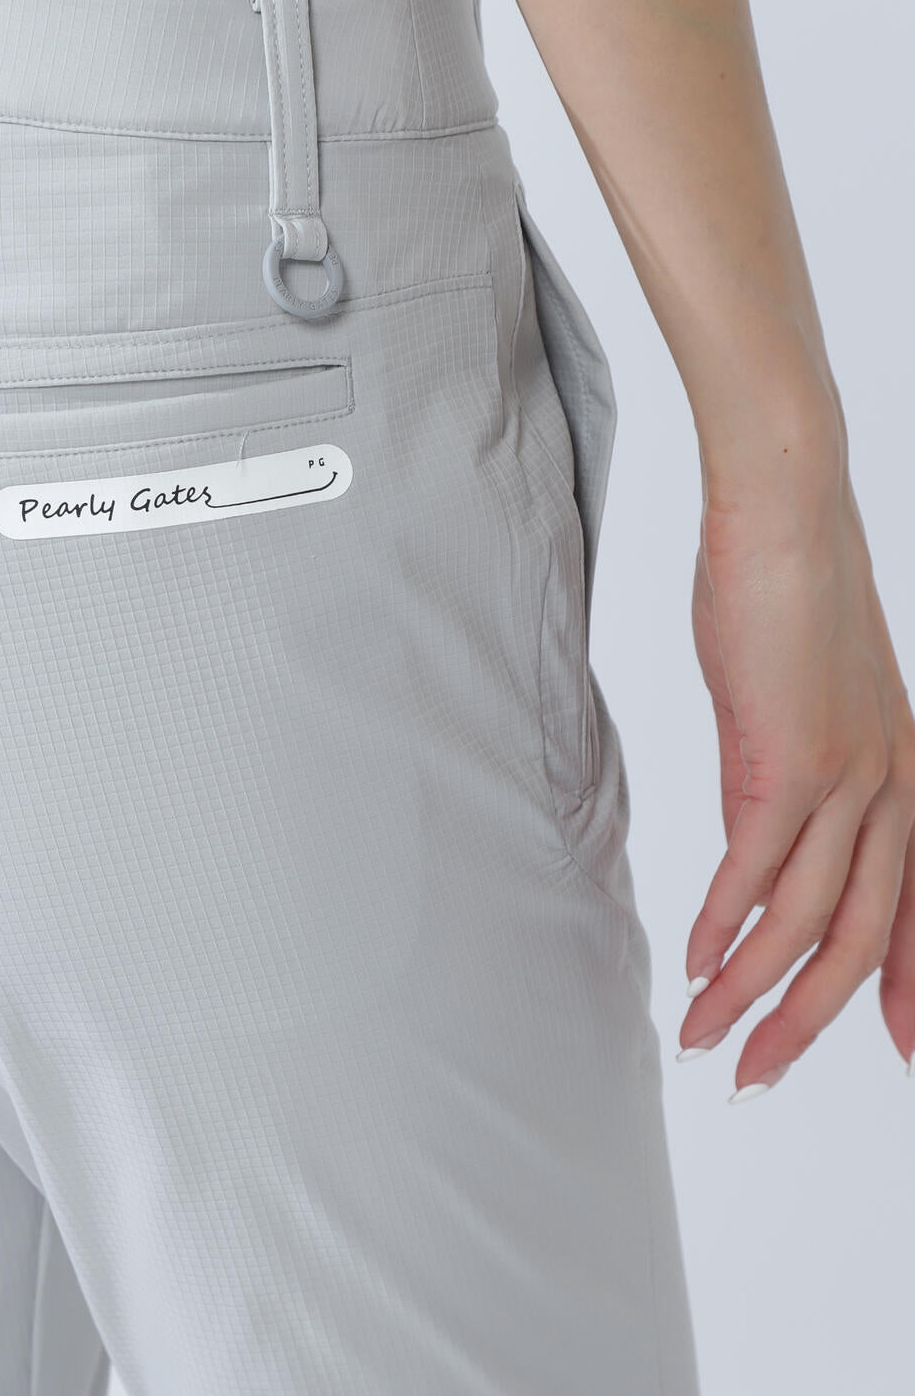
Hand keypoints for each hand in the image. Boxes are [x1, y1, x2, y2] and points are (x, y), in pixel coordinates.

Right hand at [678, 470, 914, 1098]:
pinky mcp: (789, 757)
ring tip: (703, 1036)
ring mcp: (847, 777)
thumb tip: (752, 844)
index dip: (909, 984)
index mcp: (904, 778)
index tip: (903, 1048)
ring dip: (751, 991)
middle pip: (860, 937)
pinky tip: (697, 961)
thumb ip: (781, 780)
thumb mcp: (796, 706)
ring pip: (807, 919)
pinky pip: (758, 868)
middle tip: (756, 1075)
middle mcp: (892, 790)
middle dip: (809, 1021)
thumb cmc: (786, 597)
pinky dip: (725, 925)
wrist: (786, 516)